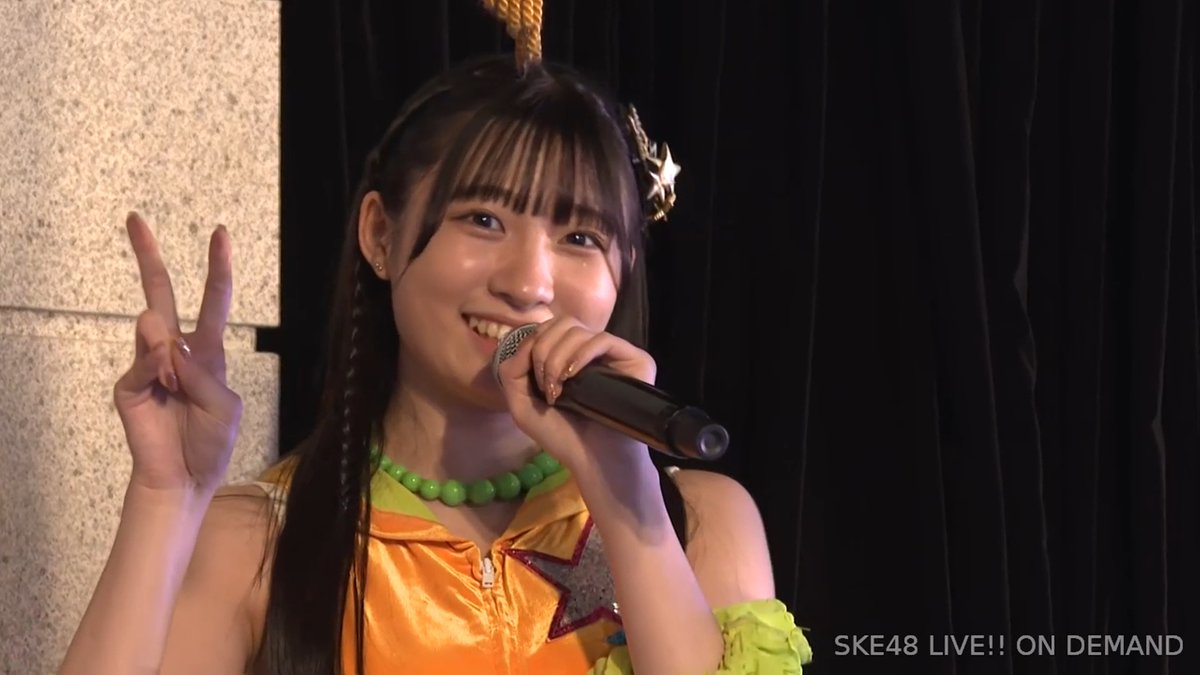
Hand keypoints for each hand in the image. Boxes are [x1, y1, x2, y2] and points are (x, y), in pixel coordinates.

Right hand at [113, 213, 242, 495]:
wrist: (186, 478)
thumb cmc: (210, 442)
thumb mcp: (224, 405)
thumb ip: (202, 372)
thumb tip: (166, 342)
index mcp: (206, 352)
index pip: (212, 301)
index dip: (217, 268)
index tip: (220, 232)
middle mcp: (175, 351)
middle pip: (160, 293)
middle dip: (148, 256)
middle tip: (135, 219)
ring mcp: (148, 365)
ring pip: (152, 326)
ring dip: (168, 349)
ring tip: (176, 381)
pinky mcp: (129, 385)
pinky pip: (143, 364)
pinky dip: (157, 373)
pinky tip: (164, 388)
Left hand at [494, 316, 655, 473]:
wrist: (596, 461)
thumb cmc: (563, 437)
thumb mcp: (522, 404)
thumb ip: (513, 369)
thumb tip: (527, 340)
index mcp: (569, 356)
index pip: (548, 329)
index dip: (533, 345)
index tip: (533, 380)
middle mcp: (592, 351)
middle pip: (561, 323)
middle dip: (543, 350)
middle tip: (546, 385)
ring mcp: (614, 354)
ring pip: (578, 329)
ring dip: (557, 357)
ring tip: (558, 389)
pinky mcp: (635, 359)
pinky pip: (604, 339)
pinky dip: (581, 354)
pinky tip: (573, 376)